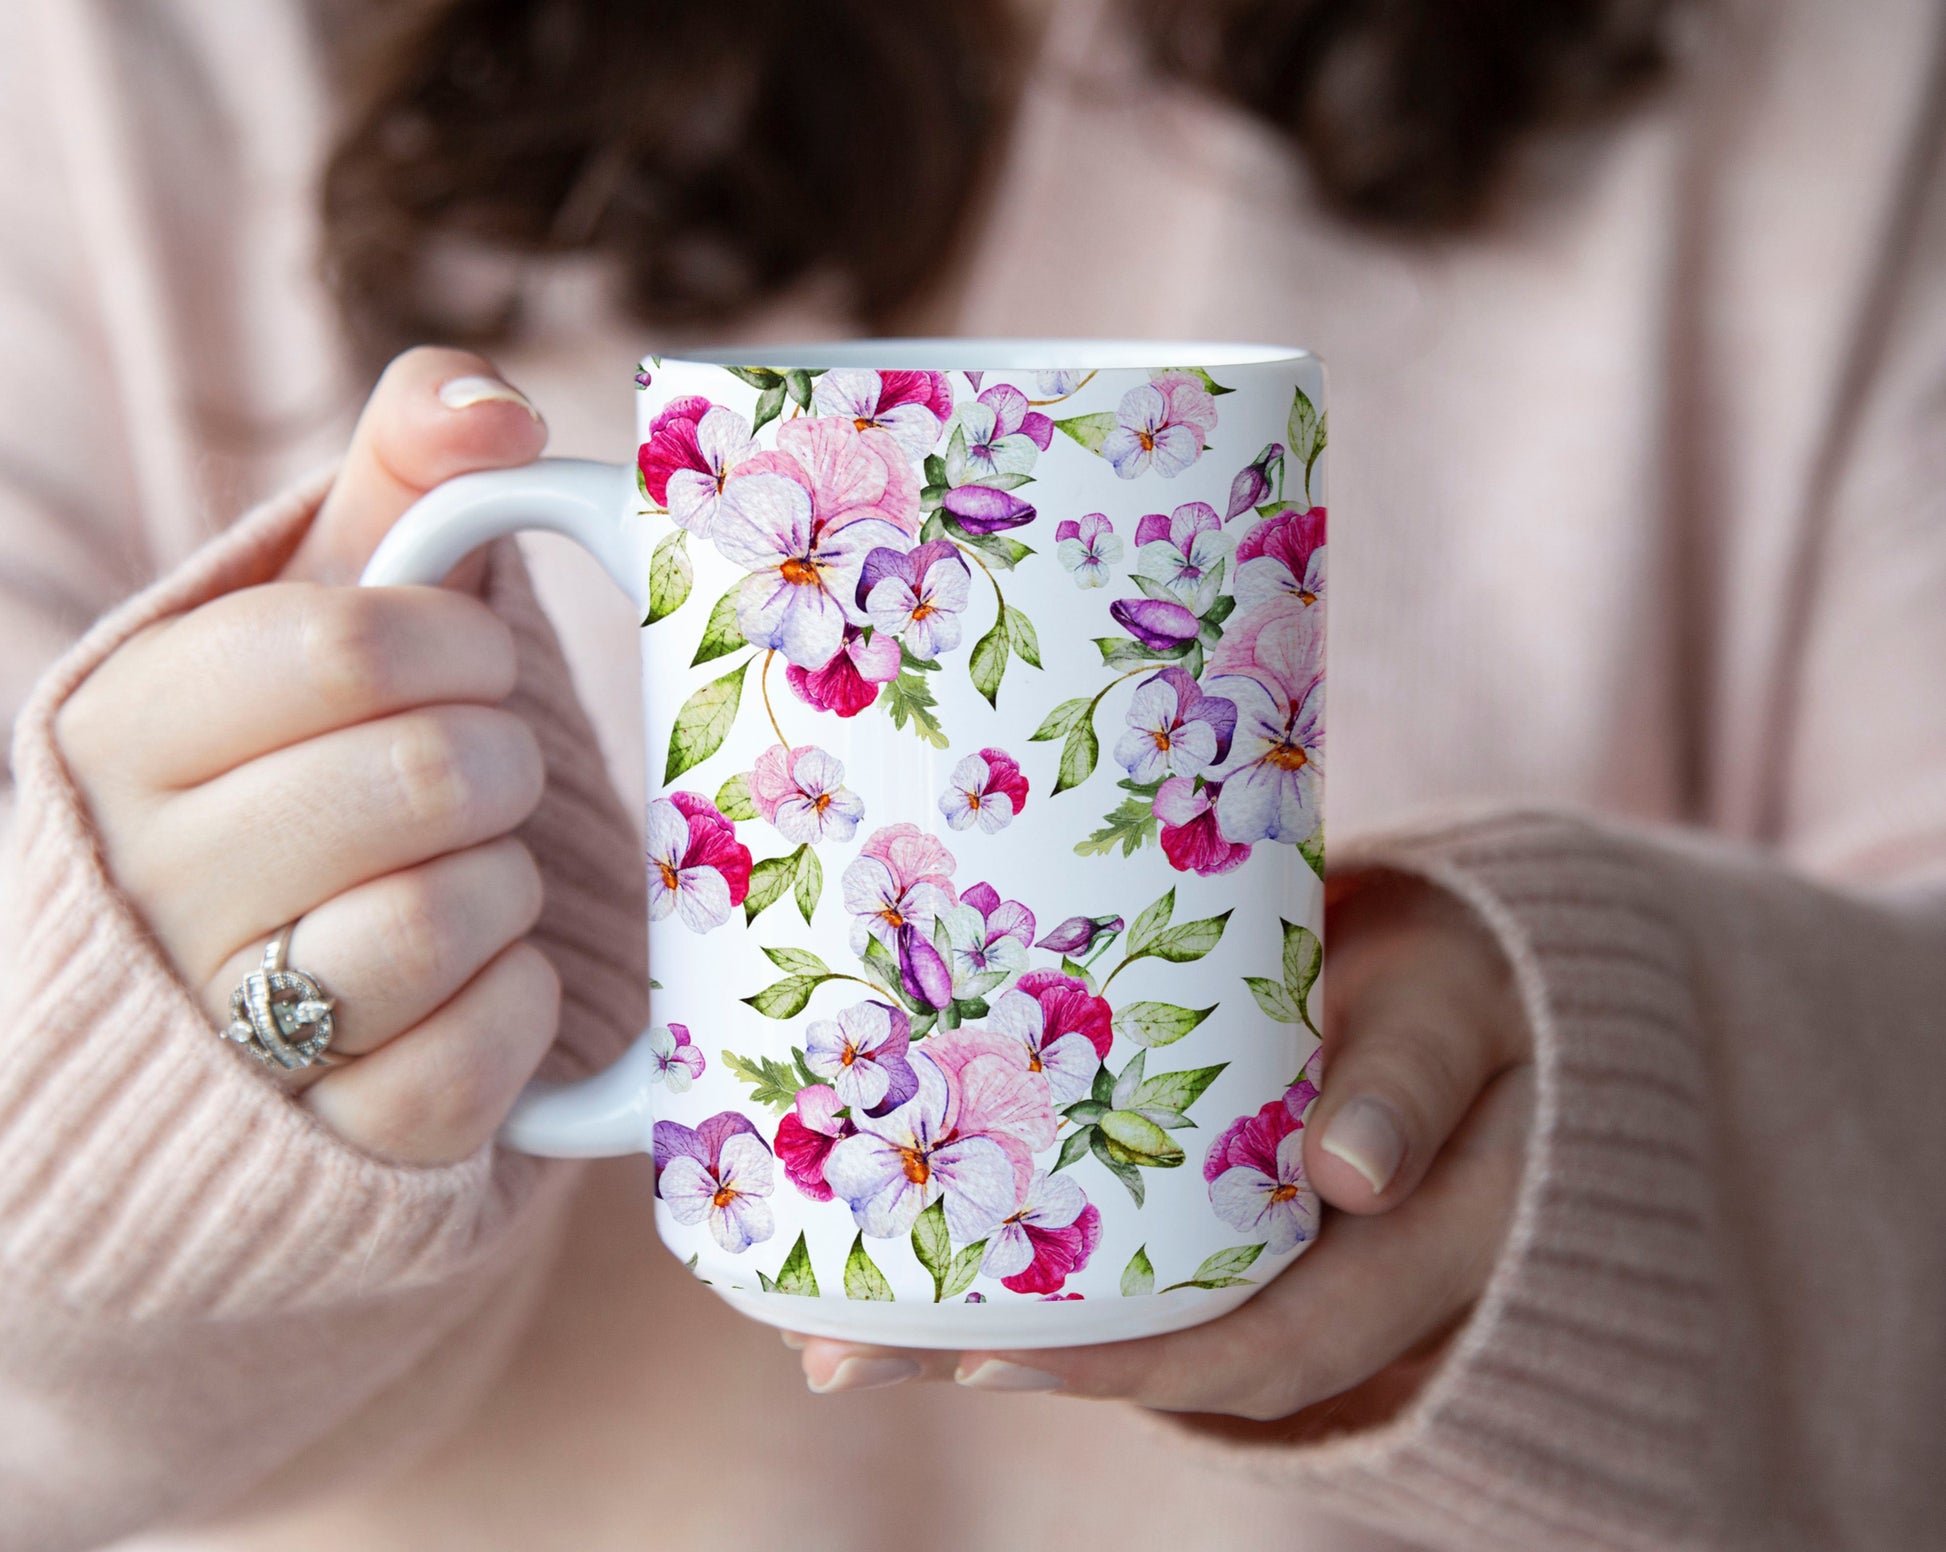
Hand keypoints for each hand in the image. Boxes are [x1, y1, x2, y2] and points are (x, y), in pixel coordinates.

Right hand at [55, 347, 559, 1165]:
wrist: (234, 1005)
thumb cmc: (299, 769)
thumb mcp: (319, 609)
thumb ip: (397, 477)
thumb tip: (490, 405)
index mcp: (123, 726)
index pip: (348, 640)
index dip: (462, 645)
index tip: (472, 663)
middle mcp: (144, 882)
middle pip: (426, 777)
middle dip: (499, 764)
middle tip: (481, 777)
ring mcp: (218, 1030)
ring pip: (446, 920)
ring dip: (508, 887)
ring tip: (471, 878)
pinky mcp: (316, 1145)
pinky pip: (469, 1065)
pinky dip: (517, 1009)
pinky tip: (482, 979)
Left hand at [793, 875, 1535, 1429]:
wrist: (1475, 963)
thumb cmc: (1475, 975)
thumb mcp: (1460, 1010)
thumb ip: (1416, 1080)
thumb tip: (1351, 1174)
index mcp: (1400, 1263)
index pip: (1261, 1345)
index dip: (1126, 1365)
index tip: (985, 1359)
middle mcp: (1316, 1278)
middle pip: (1153, 1349)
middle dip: (998, 1359)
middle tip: (838, 1349)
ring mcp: (1258, 1242)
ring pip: (1119, 1306)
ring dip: (975, 1318)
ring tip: (826, 1313)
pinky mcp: (1211, 1196)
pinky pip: (1115, 1243)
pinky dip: (1016, 1250)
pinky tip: (909, 1233)